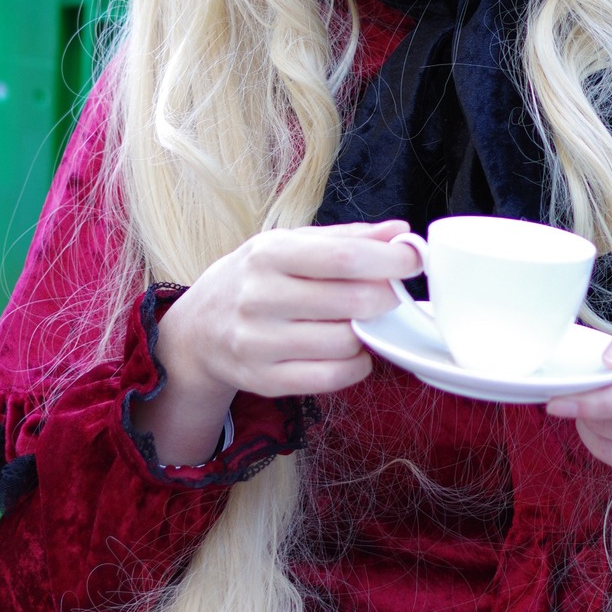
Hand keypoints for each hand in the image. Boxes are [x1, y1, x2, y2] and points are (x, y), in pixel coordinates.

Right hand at [136, 221, 419, 465]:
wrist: (197, 329)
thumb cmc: (255, 279)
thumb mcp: (289, 245)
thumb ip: (346, 237)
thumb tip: (399, 230)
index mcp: (268, 254)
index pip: (343, 257)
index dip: (389, 259)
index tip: (414, 258)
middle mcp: (259, 298)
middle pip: (350, 301)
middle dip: (386, 298)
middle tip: (389, 294)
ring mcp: (258, 343)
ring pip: (344, 343)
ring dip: (368, 334)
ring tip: (360, 322)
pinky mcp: (263, 380)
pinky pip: (330, 378)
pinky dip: (355, 365)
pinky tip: (350, 351)